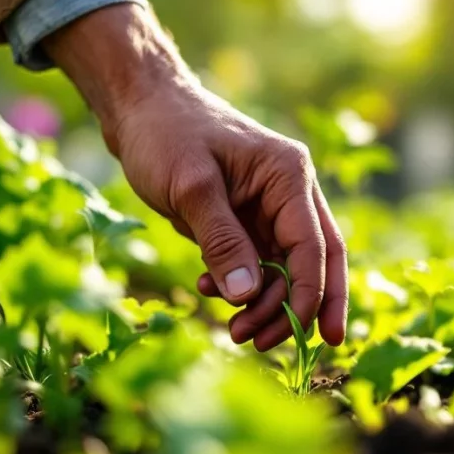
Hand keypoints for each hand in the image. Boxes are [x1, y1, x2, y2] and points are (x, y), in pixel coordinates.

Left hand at [42, 3, 347, 349]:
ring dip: (264, 304)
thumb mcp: (190, 186)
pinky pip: (256, 263)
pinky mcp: (245, 219)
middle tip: (260, 344)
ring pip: (284, 269)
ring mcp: (268, 207)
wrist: (138, 109)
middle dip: (296, 309)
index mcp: (288, 175)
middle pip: (314, 261)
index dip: (315, 294)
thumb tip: (248, 296)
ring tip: (232, 331)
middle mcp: (288, 192)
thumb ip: (222, 240)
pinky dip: (240, 285)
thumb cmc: (165, 134)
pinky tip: (206, 289)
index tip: (309, 336)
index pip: (314, 245)